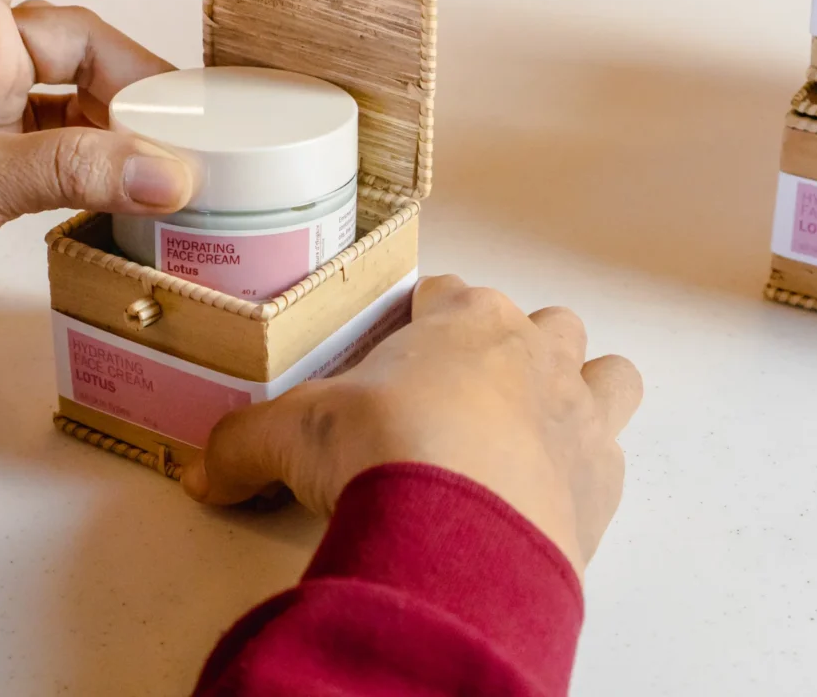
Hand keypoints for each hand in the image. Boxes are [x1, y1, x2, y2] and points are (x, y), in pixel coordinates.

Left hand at [0, 0, 193, 347]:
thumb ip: (72, 171)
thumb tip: (167, 170)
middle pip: (73, 35)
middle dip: (128, 77)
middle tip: (174, 129)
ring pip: (77, 95)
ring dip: (123, 126)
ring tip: (163, 164)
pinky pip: (67, 146)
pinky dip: (104, 163)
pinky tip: (129, 188)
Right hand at [183, 276, 642, 576]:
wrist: (454, 524)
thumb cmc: (384, 447)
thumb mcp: (293, 435)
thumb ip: (244, 445)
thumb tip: (201, 472)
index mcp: (461, 317)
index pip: (447, 291)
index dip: (423, 318)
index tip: (402, 349)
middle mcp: (528, 347)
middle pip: (537, 321)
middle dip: (511, 348)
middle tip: (466, 394)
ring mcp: (574, 405)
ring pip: (604, 370)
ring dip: (581, 388)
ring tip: (537, 425)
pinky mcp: (602, 471)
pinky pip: (615, 448)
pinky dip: (591, 463)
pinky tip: (553, 489)